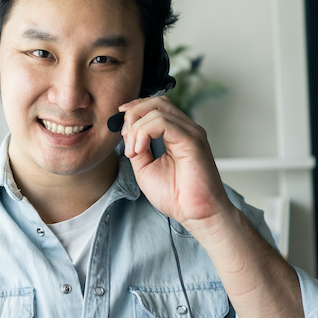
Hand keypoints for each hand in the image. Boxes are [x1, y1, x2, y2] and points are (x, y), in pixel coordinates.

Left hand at [117, 96, 232, 232]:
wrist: (196, 214)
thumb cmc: (176, 195)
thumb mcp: (145, 167)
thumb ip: (137, 146)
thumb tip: (126, 132)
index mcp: (177, 133)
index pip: (156, 106)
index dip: (135, 109)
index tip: (120, 127)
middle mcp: (186, 129)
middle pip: (157, 102)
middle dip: (133, 114)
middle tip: (124, 137)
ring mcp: (191, 133)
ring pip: (157, 110)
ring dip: (136, 128)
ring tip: (133, 151)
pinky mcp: (192, 140)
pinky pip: (163, 123)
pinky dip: (144, 132)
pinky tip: (139, 150)